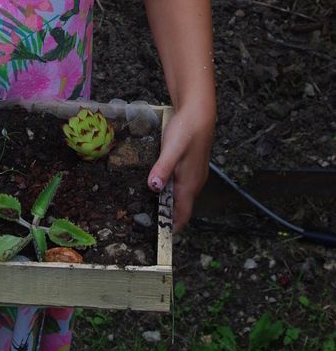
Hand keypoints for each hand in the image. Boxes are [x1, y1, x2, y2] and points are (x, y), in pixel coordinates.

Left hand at [147, 108, 213, 231]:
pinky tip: (162, 184)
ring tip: (153, 207)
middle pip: (182, 208)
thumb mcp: (171, 148)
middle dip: (169, 217)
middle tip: (149, 222)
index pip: (182, 215)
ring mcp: (196, 175)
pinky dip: (173, 191)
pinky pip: (184, 186)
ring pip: (183, 197)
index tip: (160, 237)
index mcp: (189, 184)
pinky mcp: (193, 166)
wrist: (199, 112)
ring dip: (170, 204)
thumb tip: (154, 187)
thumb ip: (163, 168)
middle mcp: (195, 183)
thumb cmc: (186, 130)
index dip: (173, 227)